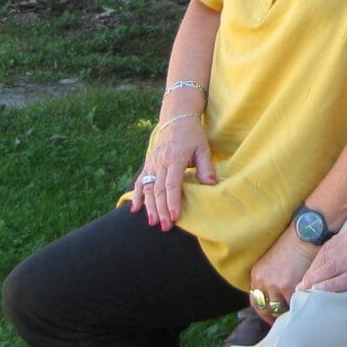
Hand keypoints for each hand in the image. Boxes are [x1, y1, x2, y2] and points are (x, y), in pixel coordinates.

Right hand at [128, 115, 214, 229]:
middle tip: (166, 226)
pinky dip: (137, 195)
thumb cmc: (193, 135)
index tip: (175, 216)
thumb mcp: (203, 147)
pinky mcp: (148, 164)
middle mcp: (160, 162)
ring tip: (152, 222)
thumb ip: (206, 166)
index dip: (173, 201)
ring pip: (148, 188)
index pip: (172, 184)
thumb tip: (211, 184)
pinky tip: (135, 209)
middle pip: (158, 190)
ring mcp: (152, 163)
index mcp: (175, 159)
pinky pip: (140, 181)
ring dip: (149, 206)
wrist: (177, 119)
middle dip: (161, 209)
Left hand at [248, 226, 317, 322]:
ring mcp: (275, 285)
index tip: (271, 317)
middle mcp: (262, 281)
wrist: (305, 233)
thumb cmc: (295, 243)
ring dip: (287, 311)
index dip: (263, 311)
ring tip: (296, 311)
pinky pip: (293, 303)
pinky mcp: (289, 287)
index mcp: (257, 274)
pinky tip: (304, 304)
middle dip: (273, 316)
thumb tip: (277, 295)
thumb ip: (271, 277)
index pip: (255, 300)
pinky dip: (298, 305)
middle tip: (283, 320)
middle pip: (264, 308)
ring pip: (279, 308)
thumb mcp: (274, 260)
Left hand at [297, 217, 346, 293]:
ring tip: (303, 291)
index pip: (332, 245)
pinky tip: (317, 293)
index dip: (319, 260)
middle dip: (312, 271)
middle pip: (327, 257)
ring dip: (314, 281)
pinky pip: (341, 281)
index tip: (313, 270)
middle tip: (303, 284)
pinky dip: (326, 287)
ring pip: (330, 269)